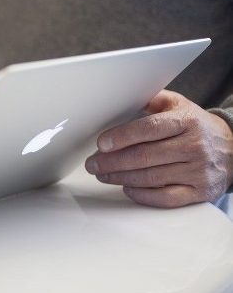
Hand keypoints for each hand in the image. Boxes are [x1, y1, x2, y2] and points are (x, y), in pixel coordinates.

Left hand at [85, 90, 232, 207]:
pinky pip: (166, 198)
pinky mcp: (199, 192)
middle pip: (145, 156)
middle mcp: (194, 146)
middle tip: (92, 163)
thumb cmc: (196, 126)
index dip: (122, 137)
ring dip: (120, 177)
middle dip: (112, 161)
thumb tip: (122, 95)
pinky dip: (142, 195)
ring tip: (102, 174)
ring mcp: (197, 171)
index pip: (149, 129)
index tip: (101, 143)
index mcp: (186, 122)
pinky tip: (127, 188)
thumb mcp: (179, 105)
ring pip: (151, 178)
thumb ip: (151, 100)